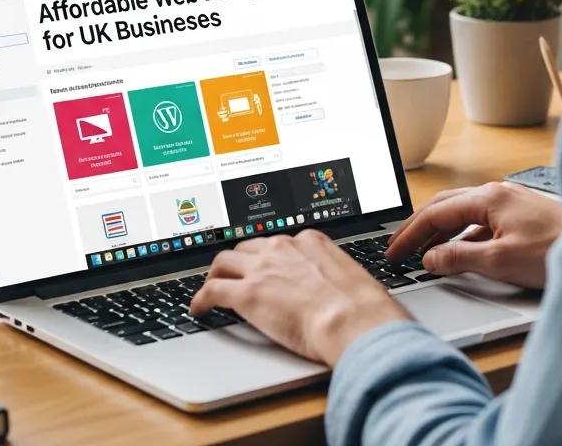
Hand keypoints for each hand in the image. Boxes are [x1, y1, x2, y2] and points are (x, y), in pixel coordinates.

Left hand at [189, 229, 408, 364]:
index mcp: (310, 241)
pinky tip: (199, 309)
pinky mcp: (247, 293)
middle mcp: (283, 247)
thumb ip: (334, 278)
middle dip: (239, 261)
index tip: (264, 265)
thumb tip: (338, 295)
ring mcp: (263, 268)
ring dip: (217, 274)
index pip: (278, 242)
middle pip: (248, 246)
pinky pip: (212, 289)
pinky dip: (202, 298)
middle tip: (235, 275)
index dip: (267, 256)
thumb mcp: (350, 279)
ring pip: (225, 261)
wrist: (354, 320)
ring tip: (213, 288)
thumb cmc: (361, 308)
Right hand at [385, 181, 561, 288]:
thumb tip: (429, 258)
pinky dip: (462, 235)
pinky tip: (461, 251)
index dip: (409, 234)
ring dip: (440, 231)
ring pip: (463, 213)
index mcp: (488, 198)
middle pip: (445, 207)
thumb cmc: (557, 251)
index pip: (435, 213)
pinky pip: (480, 221)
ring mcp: (510, 202)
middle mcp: (497, 193)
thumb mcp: (500, 261)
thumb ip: (459, 258)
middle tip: (398, 248)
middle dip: (418, 227)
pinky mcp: (521, 215)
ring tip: (423, 252)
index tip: (392, 252)